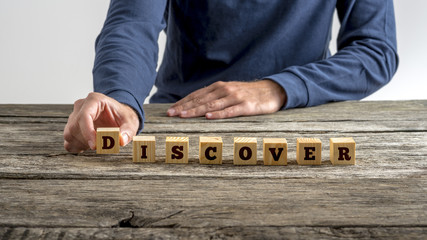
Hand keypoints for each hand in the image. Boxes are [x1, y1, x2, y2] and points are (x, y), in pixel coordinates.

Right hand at [63, 92, 138, 152]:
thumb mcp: (131, 123)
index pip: (84, 115)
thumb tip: (121, 140)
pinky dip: (77, 146)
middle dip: (87, 140)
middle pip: (74, 126)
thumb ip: (127, 132)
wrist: (119, 117)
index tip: (94, 146)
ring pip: (69, 134)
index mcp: (95, 100)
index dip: (87, 132)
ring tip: (98, 143)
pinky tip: (89, 145)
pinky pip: (68, 140)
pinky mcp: (72, 126)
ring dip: (82, 144)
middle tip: (101, 145)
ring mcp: (74, 115)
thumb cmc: (123, 117)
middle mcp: (81, 106)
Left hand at [167, 80, 285, 118]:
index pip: (197, 95)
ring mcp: (235, 97)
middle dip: (184, 107)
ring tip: (183, 116)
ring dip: (196, 111)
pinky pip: (230, 111)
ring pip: (212, 105)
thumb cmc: (248, 94)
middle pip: (201, 100)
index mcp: (219, 87)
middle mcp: (225, 90)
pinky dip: (218, 114)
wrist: (272, 91)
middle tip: (171, 114)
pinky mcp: (246, 106)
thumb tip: (196, 106)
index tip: (170, 110)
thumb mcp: (229, 92)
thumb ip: (215, 97)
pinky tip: (208, 117)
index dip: (183, 102)